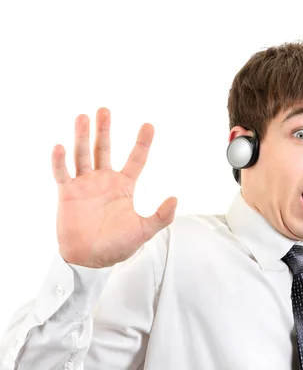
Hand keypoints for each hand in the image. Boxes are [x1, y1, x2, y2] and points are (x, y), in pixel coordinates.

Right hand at [52, 107, 176, 268]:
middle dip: (104, 130)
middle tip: (104, 110)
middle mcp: (104, 180)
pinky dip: (60, 161)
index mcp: (124, 186)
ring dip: (82, 137)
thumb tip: (175, 199)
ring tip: (83, 117)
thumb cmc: (117, 246)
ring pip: (83, 155)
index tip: (149, 125)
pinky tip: (60, 146)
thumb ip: (161, 216)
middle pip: (104, 149)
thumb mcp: (144, 231)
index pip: (136, 159)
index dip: (142, 142)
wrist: (91, 259)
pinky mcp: (67, 194)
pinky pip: (62, 173)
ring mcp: (85, 185)